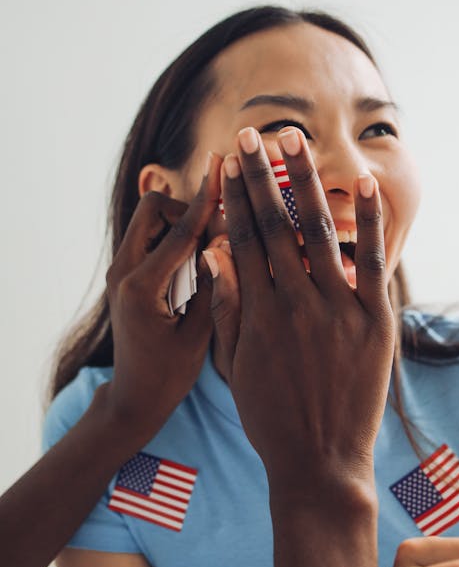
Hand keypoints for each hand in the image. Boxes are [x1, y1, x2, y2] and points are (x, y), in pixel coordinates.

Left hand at [104, 152, 220, 441]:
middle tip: (221, 231)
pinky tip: (201, 255)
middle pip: (153, 208)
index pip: (180, 231)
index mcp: (141, 287)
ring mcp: (121, 270)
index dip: (206, 199)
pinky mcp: (127, 273)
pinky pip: (150, 237)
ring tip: (215, 245)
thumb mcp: (199, 335)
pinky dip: (175, 236)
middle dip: (188, 209)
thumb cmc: (168, 376)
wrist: (133, 398)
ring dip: (181, 222)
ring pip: (151, 219)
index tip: (221, 168)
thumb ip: (214, 284)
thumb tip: (229, 240)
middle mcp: (123, 271)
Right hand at [208, 126, 394, 493]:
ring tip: (294, 141)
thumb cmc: (269, 414)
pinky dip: (368, 221)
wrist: (320, 462)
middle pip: (274, 225)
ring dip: (304, 182)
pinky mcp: (374, 321)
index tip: (226, 161)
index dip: (233, 195)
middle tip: (250, 135)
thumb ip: (226, 305)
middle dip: (259, 175)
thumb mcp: (233, 363)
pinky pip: (372, 261)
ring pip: (317, 233)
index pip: (242, 238)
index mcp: (257, 312)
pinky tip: (363, 183)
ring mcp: (337, 310)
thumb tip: (215, 250)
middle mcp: (295, 303)